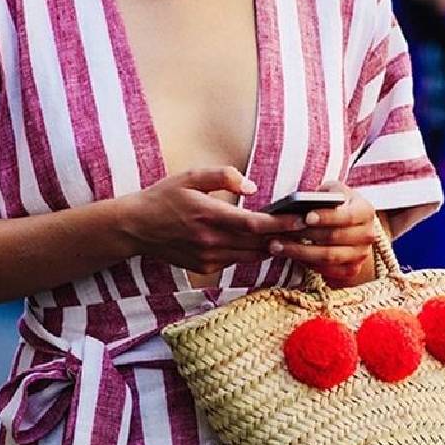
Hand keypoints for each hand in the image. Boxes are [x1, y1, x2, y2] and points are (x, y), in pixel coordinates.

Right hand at [118, 166, 303, 274]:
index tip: (300, 220)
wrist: (136, 228)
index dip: (279, 224)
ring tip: (293, 237)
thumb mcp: (190, 176)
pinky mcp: (204, 267)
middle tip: (307, 230)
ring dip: (271, 247)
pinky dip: (251, 253)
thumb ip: (223, 177)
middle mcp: (210, 241)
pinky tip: (264, 245)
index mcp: (208, 215)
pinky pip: (235, 260)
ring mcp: (207, 257)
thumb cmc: (164, 198)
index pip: (252, 224)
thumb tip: (251, 187)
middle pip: (257, 244)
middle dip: (283, 237)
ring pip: (249, 256)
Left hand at [266, 183, 376, 286]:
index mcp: (366, 212)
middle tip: (280, 232)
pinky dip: (306, 264)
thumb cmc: (337, 203)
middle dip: (305, 235)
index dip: (326, 217)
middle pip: (334, 239)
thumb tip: (306, 201)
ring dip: (299, 252)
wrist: (352, 225)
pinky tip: (288, 256)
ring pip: (327, 257)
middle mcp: (368, 235)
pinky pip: (327, 271)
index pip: (346, 216)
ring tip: (275, 246)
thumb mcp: (334, 191)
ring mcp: (361, 255)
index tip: (306, 217)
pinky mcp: (351, 270)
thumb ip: (324, 193)